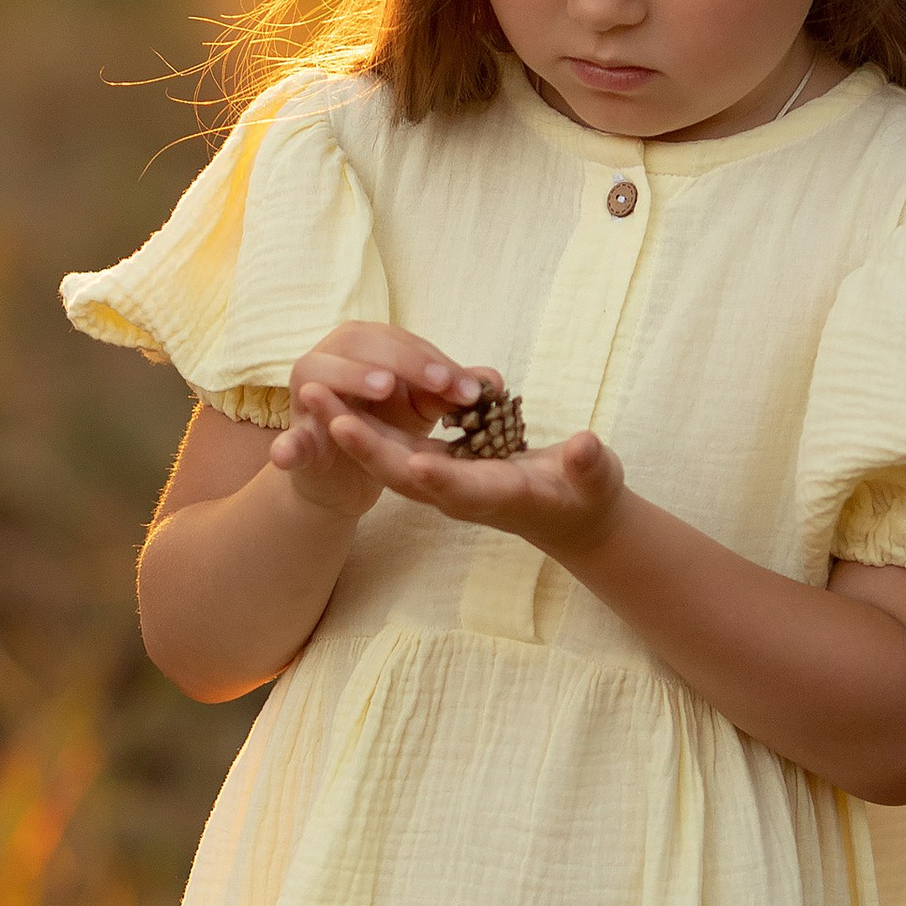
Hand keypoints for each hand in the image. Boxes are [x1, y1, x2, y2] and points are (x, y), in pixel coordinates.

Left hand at [273, 324, 630, 554]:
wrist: (565, 513)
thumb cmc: (584, 493)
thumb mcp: (592, 478)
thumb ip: (587, 465)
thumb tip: (586, 447)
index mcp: (495, 495)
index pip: (461, 488)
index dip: (437, 476)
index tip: (409, 461)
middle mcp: (457, 492)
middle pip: (404, 473)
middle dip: (365, 446)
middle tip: (327, 414)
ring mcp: (440, 480)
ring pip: (386, 456)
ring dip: (349, 429)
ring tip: (313, 392)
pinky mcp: (435, 464)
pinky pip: (389, 444)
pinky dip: (362, 423)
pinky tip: (334, 394)